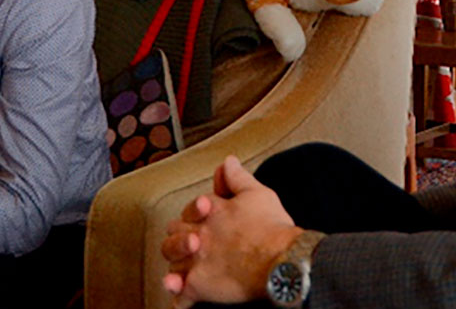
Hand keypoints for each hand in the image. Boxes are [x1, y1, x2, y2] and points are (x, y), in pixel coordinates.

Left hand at [161, 156, 303, 307]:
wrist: (281, 260)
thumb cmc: (272, 227)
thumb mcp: (257, 193)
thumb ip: (237, 178)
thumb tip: (227, 161)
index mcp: (210, 213)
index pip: (190, 210)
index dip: (195, 211)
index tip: (206, 212)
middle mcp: (199, 236)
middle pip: (173, 236)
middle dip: (179, 238)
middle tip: (194, 244)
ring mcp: (197, 262)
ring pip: (173, 265)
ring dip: (175, 267)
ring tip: (180, 272)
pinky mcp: (200, 287)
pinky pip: (181, 297)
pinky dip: (180, 299)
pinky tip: (181, 300)